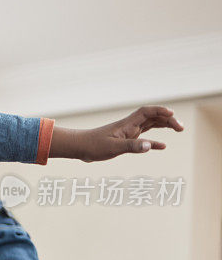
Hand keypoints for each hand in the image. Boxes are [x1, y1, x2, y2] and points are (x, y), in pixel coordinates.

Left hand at [51, 105, 183, 161]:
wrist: (79, 148)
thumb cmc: (93, 146)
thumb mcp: (113, 147)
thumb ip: (131, 146)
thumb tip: (150, 146)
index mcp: (127, 124)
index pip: (147, 112)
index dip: (160, 111)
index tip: (172, 115)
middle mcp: (129, 126)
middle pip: (153, 117)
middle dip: (168, 119)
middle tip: (180, 128)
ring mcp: (128, 133)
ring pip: (150, 125)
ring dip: (164, 126)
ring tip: (178, 130)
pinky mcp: (125, 140)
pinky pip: (143, 138)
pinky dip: (154, 142)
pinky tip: (162, 146)